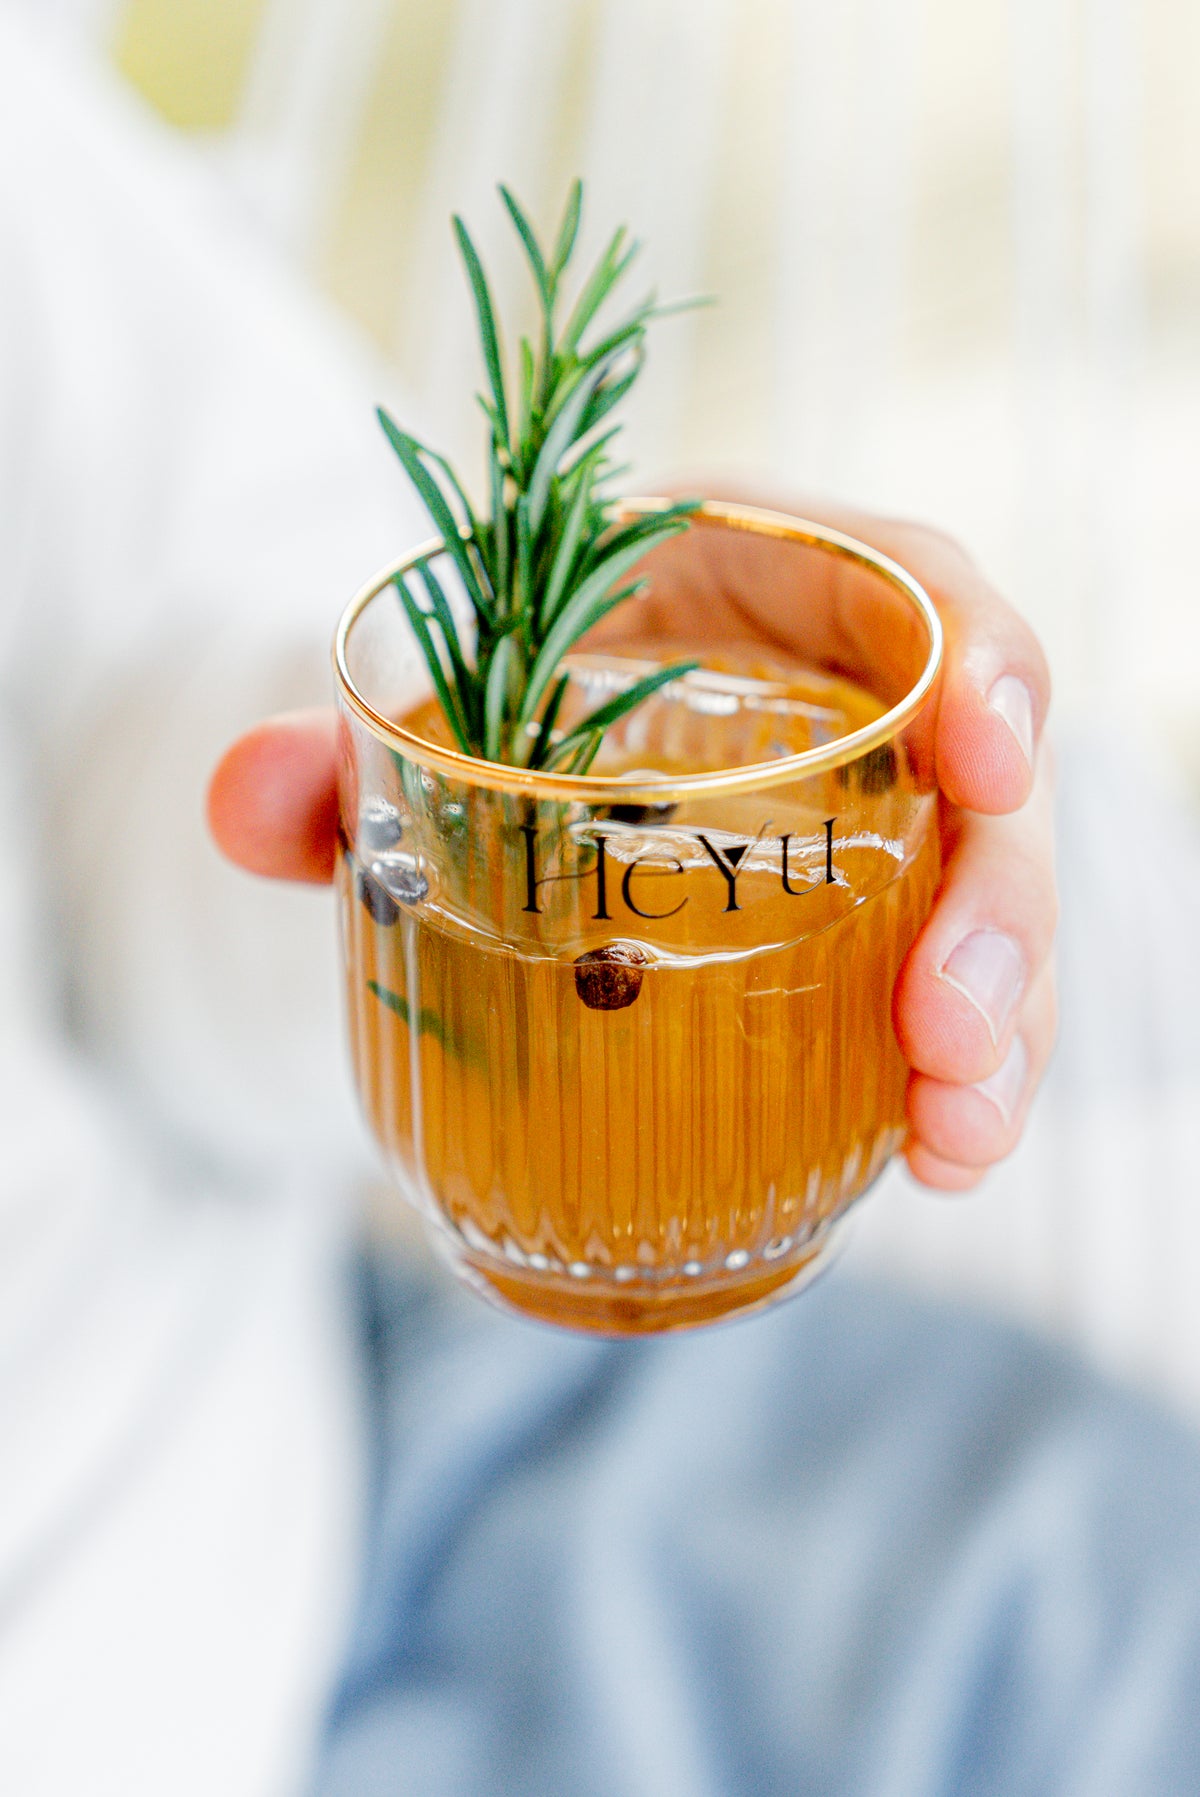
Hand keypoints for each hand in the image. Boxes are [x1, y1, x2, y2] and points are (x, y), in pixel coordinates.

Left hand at [207, 501, 1054, 1192]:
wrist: (519, 732)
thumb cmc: (498, 683)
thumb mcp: (429, 699)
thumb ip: (332, 752)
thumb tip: (241, 807)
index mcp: (761, 584)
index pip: (917, 585)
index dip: (983, 660)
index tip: (988, 759)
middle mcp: (853, 696)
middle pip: (989, 783)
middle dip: (999, 910)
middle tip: (948, 1032)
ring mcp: (881, 818)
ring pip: (988, 907)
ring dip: (1004, 1026)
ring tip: (952, 1137)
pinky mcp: (876, 918)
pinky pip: (950, 986)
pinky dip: (958, 1072)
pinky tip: (933, 1159)